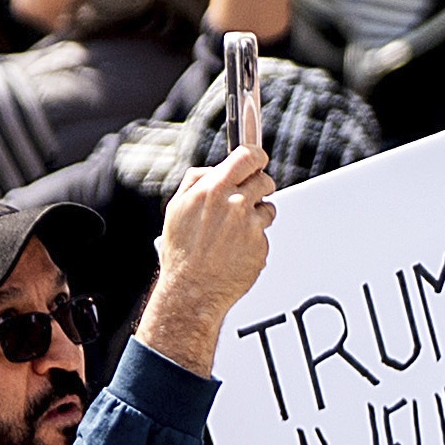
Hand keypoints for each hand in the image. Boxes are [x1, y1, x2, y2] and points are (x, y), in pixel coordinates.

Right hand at [137, 131, 278, 367]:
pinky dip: (255, 237)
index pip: (247, 156)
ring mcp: (249, 223)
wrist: (191, 288)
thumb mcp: (177, 209)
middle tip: (247, 199)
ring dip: (257, 214)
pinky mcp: (261, 242)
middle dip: (259, 186)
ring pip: (267, 206)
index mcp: (211, 189)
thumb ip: (196, 182)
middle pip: (264, 179)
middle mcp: (233, 202)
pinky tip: (237, 248)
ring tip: (233, 231)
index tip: (257, 160)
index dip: (255, 157)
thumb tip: (215, 168)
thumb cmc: (182, 251)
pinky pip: (265, 231)